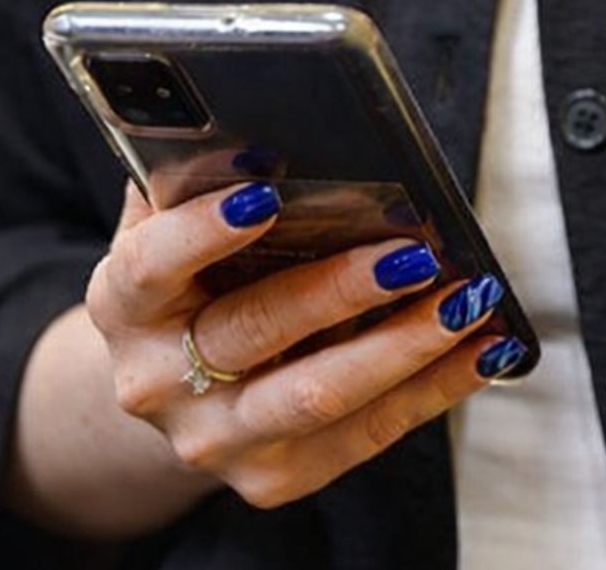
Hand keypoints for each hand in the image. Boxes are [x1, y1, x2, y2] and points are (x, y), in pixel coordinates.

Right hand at [84, 181, 517, 508]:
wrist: (169, 390)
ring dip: (403, 347)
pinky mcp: (273, 478)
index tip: (264, 195)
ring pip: (316, 396)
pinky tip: (483, 349)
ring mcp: (214, 439)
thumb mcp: (170, 228)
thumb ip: (196, 182)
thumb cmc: (188, 283)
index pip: (151, 265)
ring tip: (468, 301)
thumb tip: (260, 128)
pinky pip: (367, 434)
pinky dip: (433, 389)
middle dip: (339, 291)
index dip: (202, 232)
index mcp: (122, 304)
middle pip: (252, 332)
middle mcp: (157, 380)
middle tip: (412, 255)